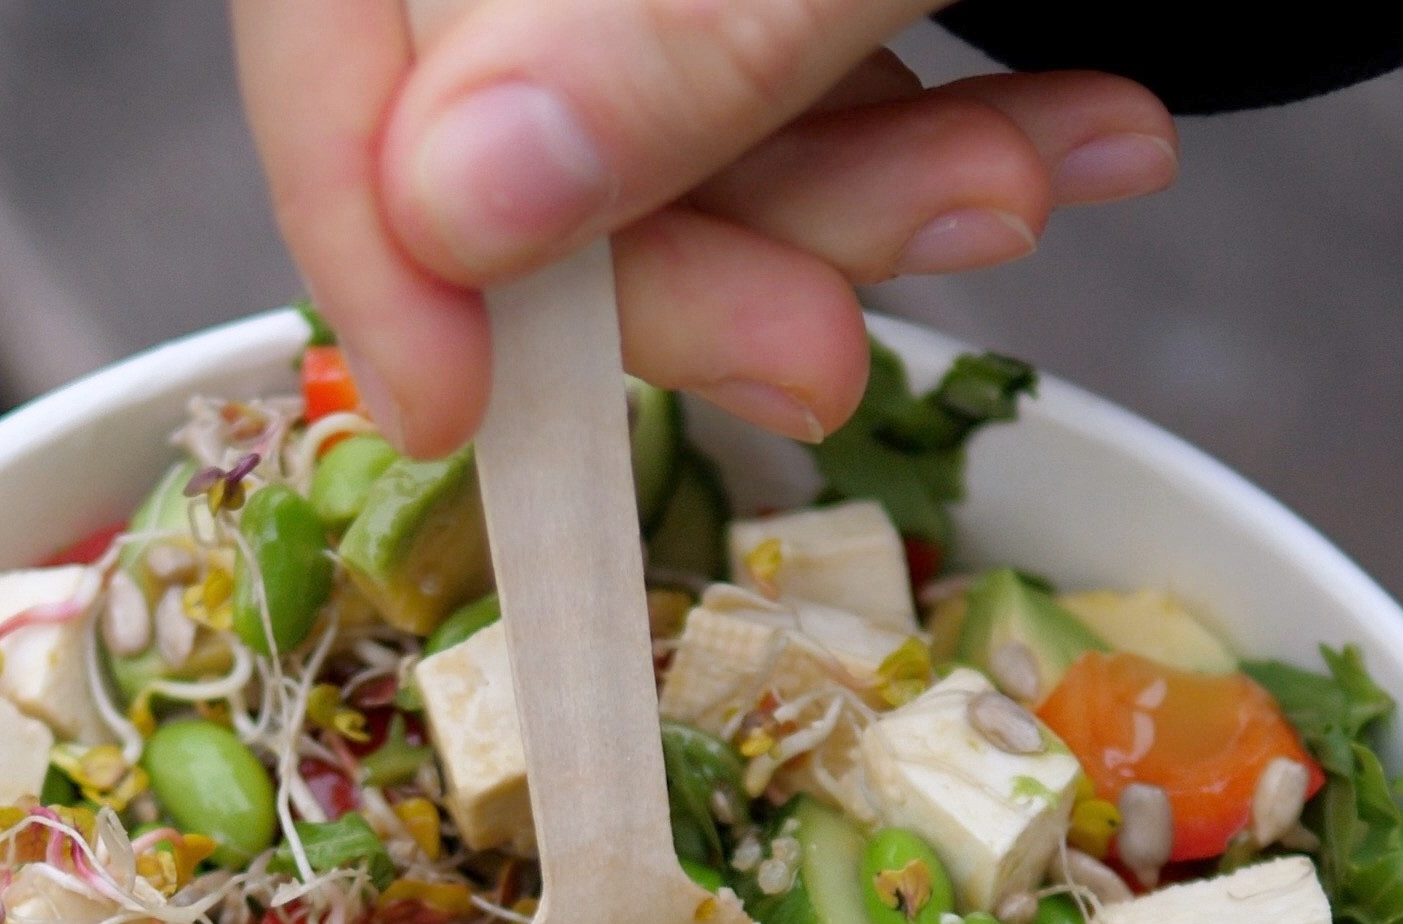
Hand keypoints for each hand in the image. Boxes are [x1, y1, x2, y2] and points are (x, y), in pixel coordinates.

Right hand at [232, 0, 1175, 455]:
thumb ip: (677, 23)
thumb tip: (464, 207)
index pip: (326, 8)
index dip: (369, 221)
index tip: (460, 406)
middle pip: (490, 88)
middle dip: (687, 243)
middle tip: (831, 350)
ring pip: (665, 101)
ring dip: (864, 196)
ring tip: (1045, 175)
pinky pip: (798, 53)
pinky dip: (939, 125)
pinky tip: (1076, 128)